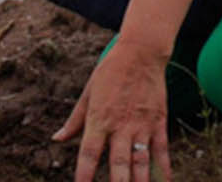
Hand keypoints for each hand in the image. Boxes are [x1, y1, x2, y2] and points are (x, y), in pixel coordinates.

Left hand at [54, 40, 171, 181]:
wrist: (141, 52)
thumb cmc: (110, 71)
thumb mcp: (88, 93)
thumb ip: (75, 120)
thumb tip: (57, 138)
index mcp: (99, 119)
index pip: (89, 154)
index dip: (84, 174)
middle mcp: (120, 125)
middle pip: (118, 162)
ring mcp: (142, 124)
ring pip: (141, 160)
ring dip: (140, 180)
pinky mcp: (159, 121)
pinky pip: (161, 149)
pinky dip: (163, 168)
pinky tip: (164, 181)